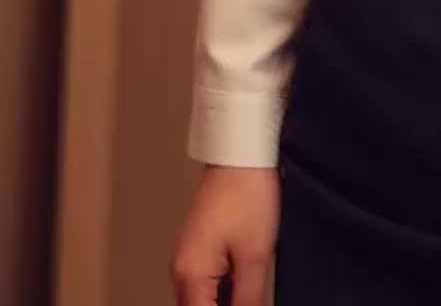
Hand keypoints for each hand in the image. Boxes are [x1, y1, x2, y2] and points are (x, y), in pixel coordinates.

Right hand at [171, 166, 279, 305]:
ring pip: (201, 302)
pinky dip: (222, 295)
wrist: (240, 152)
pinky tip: (243, 291)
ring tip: (250, 295)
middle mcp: (181, 271)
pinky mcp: (198, 250)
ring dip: (223, 304)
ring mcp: (187, 260)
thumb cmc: (246, 193)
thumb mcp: (255, 255)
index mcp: (190, 276)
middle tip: (251, 300)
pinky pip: (205, 287)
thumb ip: (249, 300)